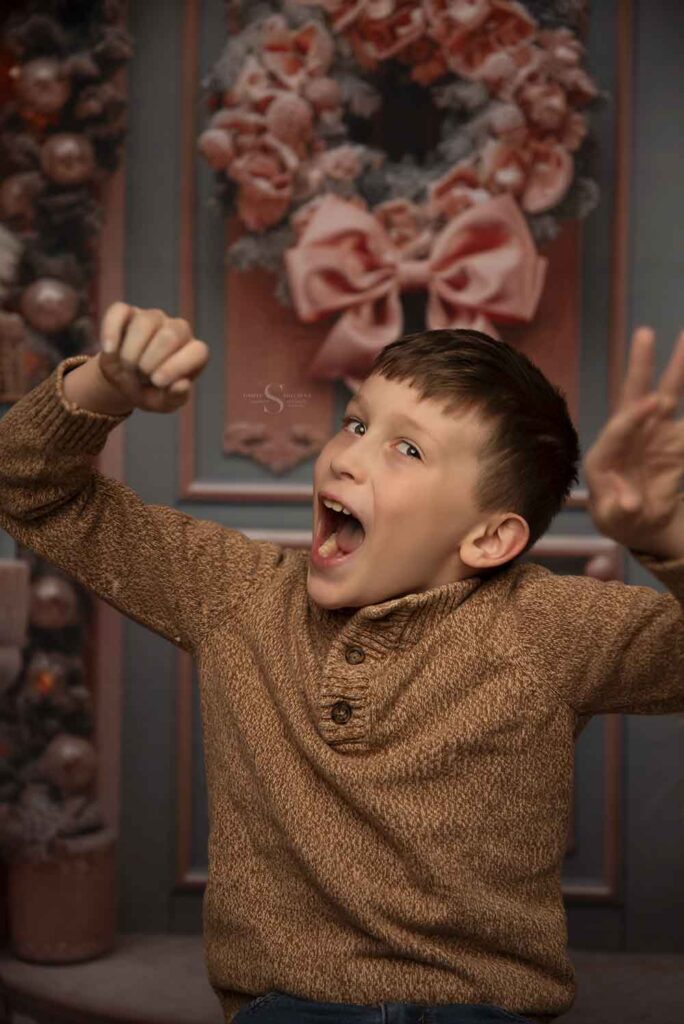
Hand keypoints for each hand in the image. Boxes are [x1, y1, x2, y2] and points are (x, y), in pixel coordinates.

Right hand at [97, 302, 209, 413]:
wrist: (124, 381)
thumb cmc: (150, 391)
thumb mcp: (162, 402)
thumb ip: (174, 397)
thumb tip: (182, 385)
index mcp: (193, 353)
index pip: (198, 352)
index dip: (178, 366)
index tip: (156, 382)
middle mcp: (178, 330)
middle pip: (171, 335)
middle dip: (151, 360)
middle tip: (141, 375)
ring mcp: (154, 318)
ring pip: (146, 322)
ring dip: (132, 350)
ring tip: (127, 366)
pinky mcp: (127, 312)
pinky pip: (120, 311)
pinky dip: (112, 332)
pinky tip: (109, 350)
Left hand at [583, 326, 683, 551]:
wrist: (640, 521)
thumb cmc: (617, 517)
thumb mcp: (613, 519)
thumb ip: (618, 510)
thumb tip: (630, 503)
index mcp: (606, 451)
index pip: (618, 428)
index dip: (633, 417)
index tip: (653, 404)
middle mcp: (629, 434)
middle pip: (634, 394)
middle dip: (640, 365)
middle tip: (644, 333)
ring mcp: (654, 432)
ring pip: (668, 394)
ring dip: (677, 367)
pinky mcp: (676, 439)